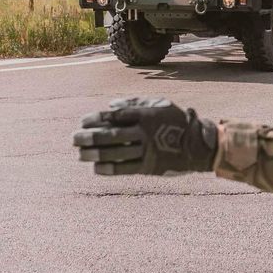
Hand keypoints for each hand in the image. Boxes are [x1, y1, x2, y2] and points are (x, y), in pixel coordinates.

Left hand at [73, 97, 217, 175]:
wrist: (198, 145)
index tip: (83, 121)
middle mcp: (144, 133)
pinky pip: (125, 169)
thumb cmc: (176, 120)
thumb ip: (134, 103)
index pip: (115, 116)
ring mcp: (147, 151)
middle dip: (90, 137)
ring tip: (80, 154)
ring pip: (116, 153)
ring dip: (95, 154)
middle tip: (74, 138)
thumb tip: (110, 106)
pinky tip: (96, 168)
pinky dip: (109, 169)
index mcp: (145, 115)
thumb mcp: (159, 104)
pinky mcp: (149, 167)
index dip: (96, 119)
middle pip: (112, 135)